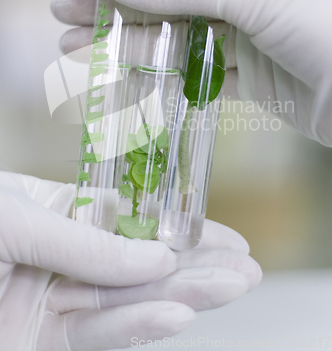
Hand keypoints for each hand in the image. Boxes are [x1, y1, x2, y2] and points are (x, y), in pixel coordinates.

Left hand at [0, 172, 260, 350]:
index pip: (134, 223)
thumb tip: (156, 253)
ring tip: (231, 289)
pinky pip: (97, 336)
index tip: (224, 234)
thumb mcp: (20, 218)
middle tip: (247, 269)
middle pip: (142, 265)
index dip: (181, 229)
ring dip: (182, 298)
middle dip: (196, 267)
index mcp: (60, 216)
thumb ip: (85, 240)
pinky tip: (175, 316)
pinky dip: (136, 328)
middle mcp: (64, 261)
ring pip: (128, 303)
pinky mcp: (40, 346)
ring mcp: (53, 306)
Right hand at [52, 0, 331, 145]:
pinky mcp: (256, 77)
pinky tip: (127, 79)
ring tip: (77, 50)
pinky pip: (197, 73)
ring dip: (128, 42)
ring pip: (177, 36)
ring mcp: (252, 34)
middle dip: (114, 2)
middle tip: (63, 14)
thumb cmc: (331, 18)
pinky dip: (161, 78)